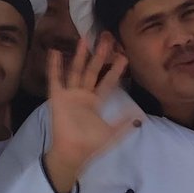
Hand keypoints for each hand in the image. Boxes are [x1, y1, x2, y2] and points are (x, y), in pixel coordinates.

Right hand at [42, 34, 132, 192]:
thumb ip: (123, 123)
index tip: (124, 57)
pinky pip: (56, 79)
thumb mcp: (111, 133)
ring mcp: (70, 95)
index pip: (107, 82)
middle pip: (92, 72)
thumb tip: (139, 116)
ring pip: (76, 71)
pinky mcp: (57, 97)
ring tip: (84, 39)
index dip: (115, 71)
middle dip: (99, 57)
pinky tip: (55, 52)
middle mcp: (83, 95)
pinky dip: (55, 66)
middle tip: (107, 40)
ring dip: (80, 56)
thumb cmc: (90, 145)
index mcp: (96, 102)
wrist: (73, 153)